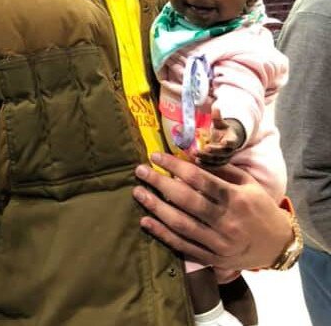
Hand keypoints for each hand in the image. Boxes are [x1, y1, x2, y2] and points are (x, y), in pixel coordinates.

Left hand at [133, 152, 291, 271]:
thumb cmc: (259, 207)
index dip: (175, 166)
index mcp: (236, 198)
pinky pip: (183, 246)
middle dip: (159, 183)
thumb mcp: (247, 182)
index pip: (200, 179)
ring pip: (181, 224)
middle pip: (186, 200)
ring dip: (156, 207)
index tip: (156, 156)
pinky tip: (146, 221)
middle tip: (140, 171)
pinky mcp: (212, 258)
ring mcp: (218, 243)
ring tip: (139, 193)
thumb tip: (191, 157)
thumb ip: (221, 170)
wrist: (277, 245)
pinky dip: (162, 233)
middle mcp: (226, 221)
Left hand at [197, 113, 244, 166]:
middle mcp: (230, 151)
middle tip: (204, 148)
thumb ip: (217, 118)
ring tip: (196, 155)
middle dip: (214, 151)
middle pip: (223, 152)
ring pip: (217, 160)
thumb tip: (215, 107)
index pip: (232, 142)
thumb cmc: (223, 130)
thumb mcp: (221, 123)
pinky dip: (206, 164)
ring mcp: (225, 158)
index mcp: (232, 140)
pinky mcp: (219, 163)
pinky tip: (197, 161)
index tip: (224, 141)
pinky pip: (213, 166)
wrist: (227, 140)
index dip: (229, 142)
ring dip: (207, 159)